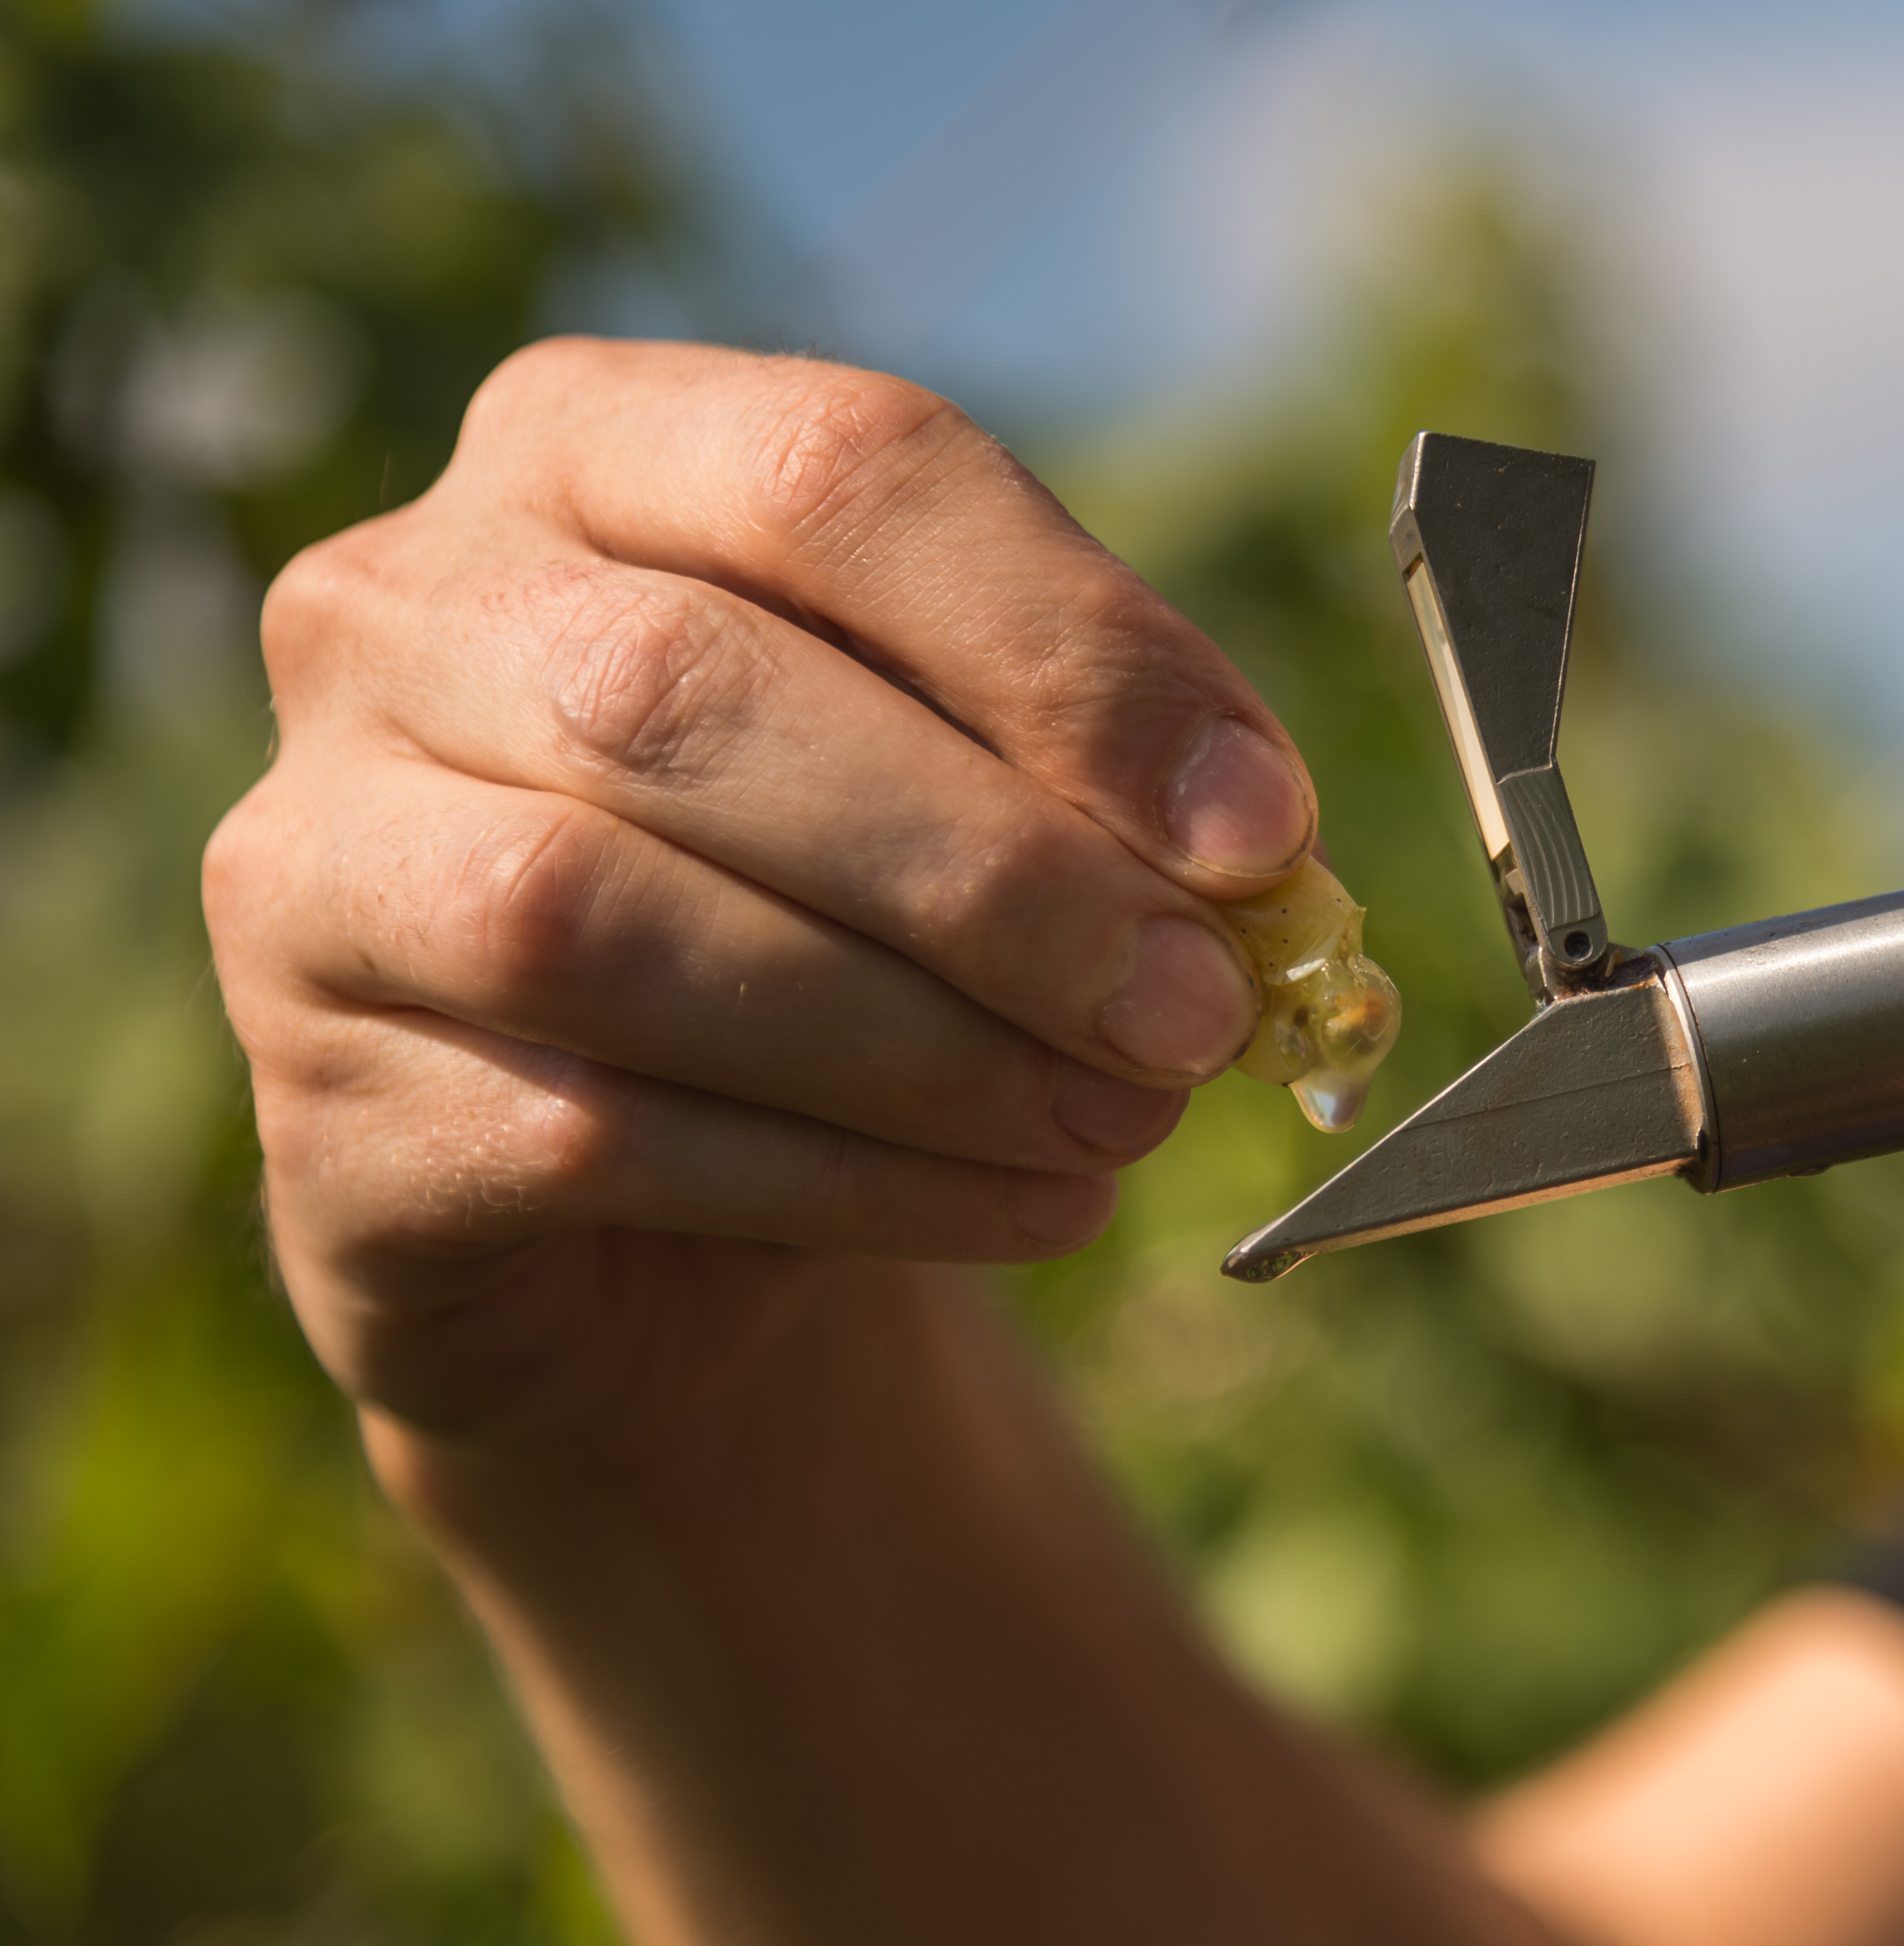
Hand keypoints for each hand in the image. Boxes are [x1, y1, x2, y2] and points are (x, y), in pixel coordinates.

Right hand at [204, 338, 1314, 1452]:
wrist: (653, 1204)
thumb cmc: (836, 926)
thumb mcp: (967, 788)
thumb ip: (1081, 774)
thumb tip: (1254, 852)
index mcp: (587, 450)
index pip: (832, 468)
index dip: (1067, 650)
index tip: (1257, 828)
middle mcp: (398, 614)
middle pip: (695, 690)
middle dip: (997, 873)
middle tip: (1198, 1011)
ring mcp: (315, 857)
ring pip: (601, 923)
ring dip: (922, 1044)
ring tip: (1123, 1118)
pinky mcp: (316, 1106)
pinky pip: (586, 1134)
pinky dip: (852, 1182)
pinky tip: (1031, 1205)